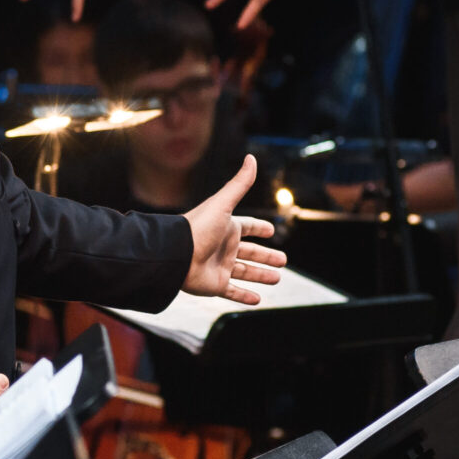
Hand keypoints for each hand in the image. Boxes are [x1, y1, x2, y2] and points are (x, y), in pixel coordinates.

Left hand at [181, 155, 286, 303]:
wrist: (176, 254)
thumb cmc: (197, 227)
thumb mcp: (223, 203)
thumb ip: (239, 183)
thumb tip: (252, 158)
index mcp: (227, 228)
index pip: (247, 227)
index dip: (259, 228)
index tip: (271, 231)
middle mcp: (224, 247)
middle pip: (250, 252)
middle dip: (266, 256)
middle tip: (283, 260)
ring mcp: (220, 267)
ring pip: (245, 272)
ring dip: (261, 276)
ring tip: (277, 278)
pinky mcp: (215, 285)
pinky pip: (232, 292)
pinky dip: (245, 297)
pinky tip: (258, 300)